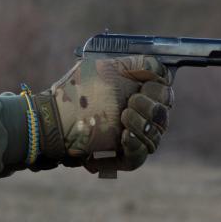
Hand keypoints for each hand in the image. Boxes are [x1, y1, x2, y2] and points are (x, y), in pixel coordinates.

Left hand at [40, 55, 172, 172]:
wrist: (54, 115)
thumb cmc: (77, 89)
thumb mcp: (104, 67)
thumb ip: (134, 63)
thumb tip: (160, 66)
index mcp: (138, 93)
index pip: (165, 93)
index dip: (160, 90)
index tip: (143, 86)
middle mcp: (139, 116)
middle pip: (162, 116)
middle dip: (151, 108)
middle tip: (130, 102)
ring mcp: (130, 137)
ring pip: (154, 137)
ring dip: (142, 125)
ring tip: (123, 116)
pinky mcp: (119, 155)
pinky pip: (138, 158)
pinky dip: (136, 147)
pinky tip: (125, 137)